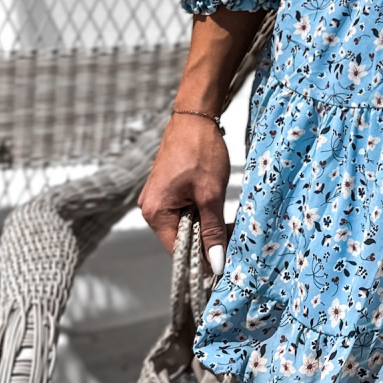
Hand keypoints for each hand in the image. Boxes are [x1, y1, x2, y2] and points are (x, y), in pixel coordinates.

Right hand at [138, 113, 230, 270]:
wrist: (194, 118)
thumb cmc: (200, 151)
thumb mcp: (211, 194)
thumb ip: (213, 230)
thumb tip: (216, 261)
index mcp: (156, 213)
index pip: (178, 252)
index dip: (202, 260)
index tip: (224, 264)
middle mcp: (151, 209)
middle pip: (181, 240)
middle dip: (206, 241)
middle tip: (231, 238)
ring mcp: (157, 199)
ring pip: (185, 226)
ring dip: (205, 226)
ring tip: (226, 221)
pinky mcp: (166, 192)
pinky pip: (183, 213)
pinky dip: (200, 214)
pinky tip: (215, 208)